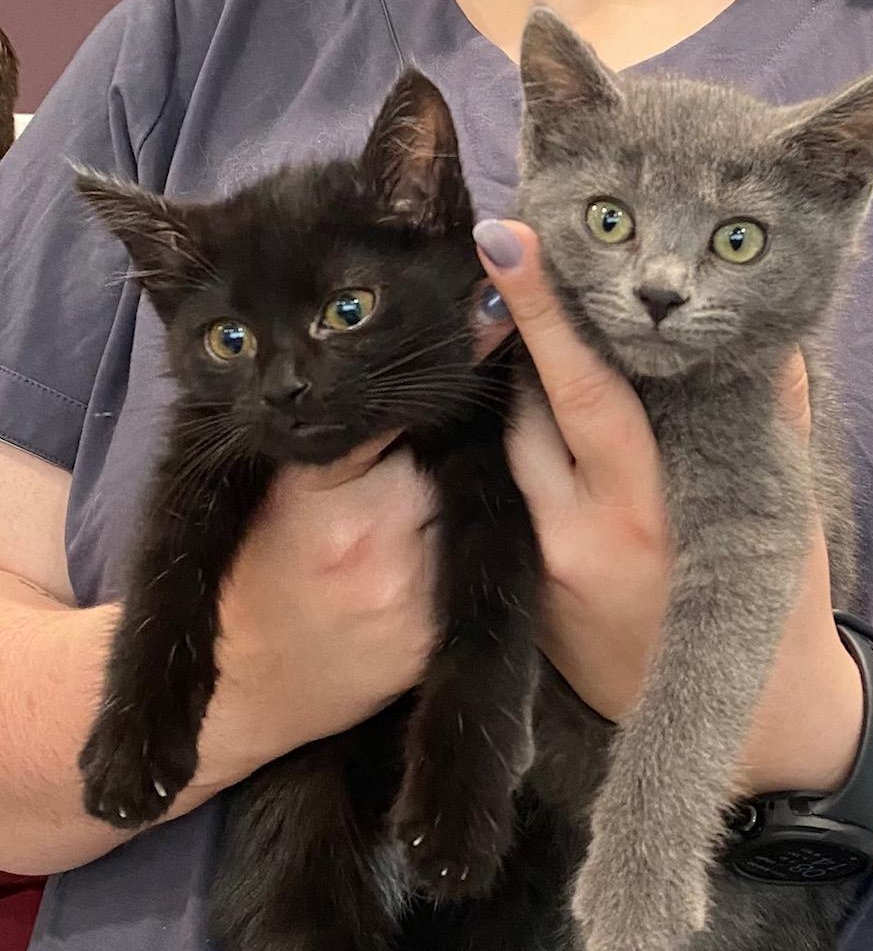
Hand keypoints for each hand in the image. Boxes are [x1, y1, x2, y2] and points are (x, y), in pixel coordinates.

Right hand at [193, 305, 513, 791]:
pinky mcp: (438, 636)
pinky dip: (465, 540)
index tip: (482, 323)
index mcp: (322, 497)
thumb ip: (324, 437)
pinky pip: (469, 567)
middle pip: (446, 457)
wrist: (254, 686)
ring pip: (467, 508)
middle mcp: (379, 542)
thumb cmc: (253, 576)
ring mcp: (416, 594)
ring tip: (446, 479)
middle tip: (468, 400)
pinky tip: (446, 535)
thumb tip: (384, 373)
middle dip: (453, 431)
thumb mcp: (268, 494)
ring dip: (465, 485)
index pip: (393, 412)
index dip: (431, 374)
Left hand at [475, 219, 861, 795]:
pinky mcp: (530, 599)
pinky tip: (532, 430)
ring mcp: (543, 571)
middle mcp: (577, 538)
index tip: (504, 243)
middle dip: (513, 345)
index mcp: (647, 508)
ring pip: (505, 455)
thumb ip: (766, 418)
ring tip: (527, 353)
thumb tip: (761, 335)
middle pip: (521, 416)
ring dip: (513, 400)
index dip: (543, 318)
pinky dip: (517, 457)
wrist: (754, 727)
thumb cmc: (773, 603)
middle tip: (510, 278)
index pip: (583, 394)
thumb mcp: (776, 508)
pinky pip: (508, 502)